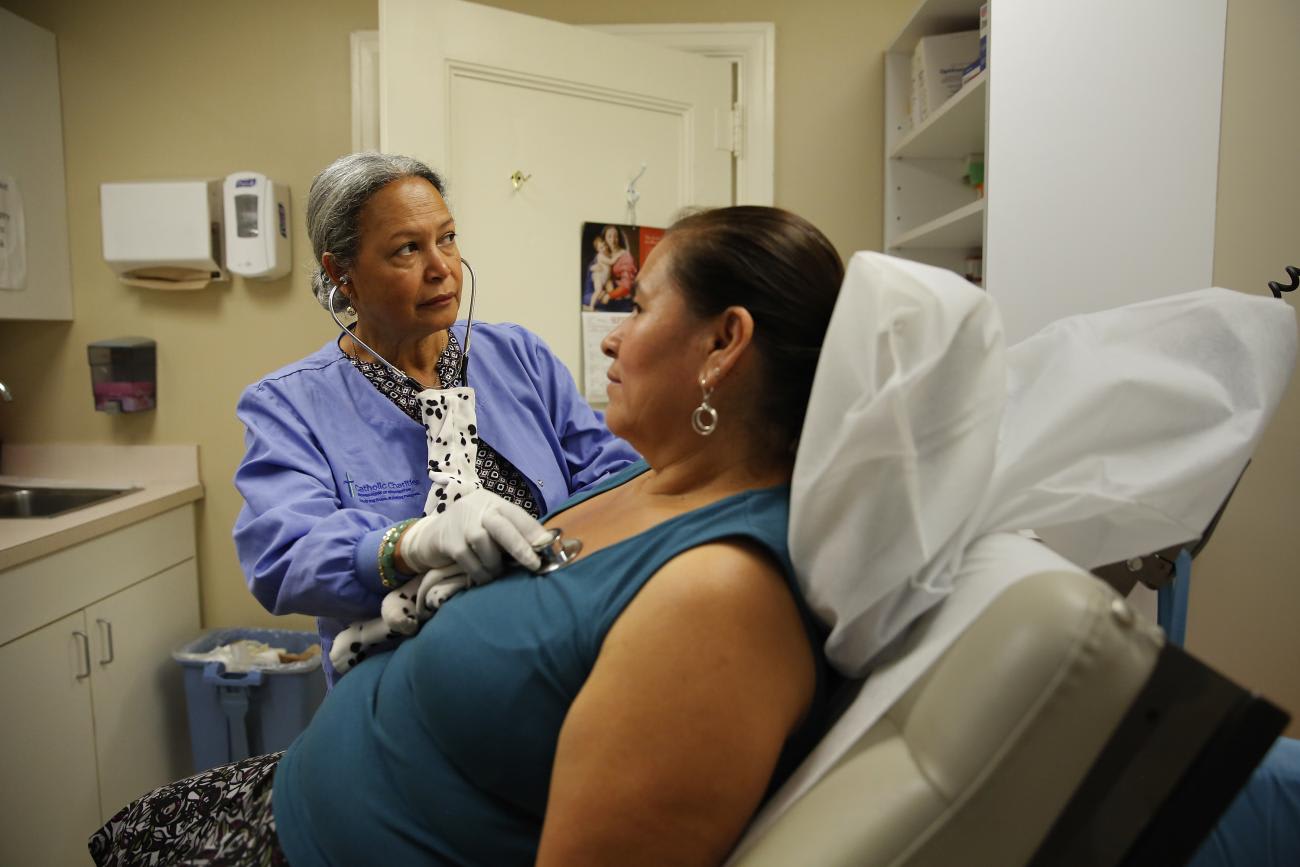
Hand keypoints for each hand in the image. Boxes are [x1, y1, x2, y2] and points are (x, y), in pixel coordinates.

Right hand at [398, 488, 545, 584]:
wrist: (428, 536)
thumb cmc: (468, 533)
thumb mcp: (489, 526)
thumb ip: (511, 533)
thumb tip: (542, 548)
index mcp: (492, 503)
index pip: (517, 514)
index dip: (533, 531)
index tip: (548, 547)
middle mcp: (477, 508)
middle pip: (502, 525)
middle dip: (520, 546)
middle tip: (534, 564)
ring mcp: (461, 523)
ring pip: (484, 544)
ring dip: (495, 564)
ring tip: (497, 573)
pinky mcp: (447, 541)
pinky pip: (469, 559)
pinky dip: (480, 572)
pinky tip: (483, 578)